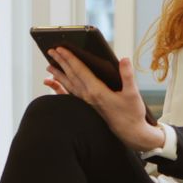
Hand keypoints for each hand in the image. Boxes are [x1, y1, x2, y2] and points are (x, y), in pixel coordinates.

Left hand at [44, 48, 164, 151]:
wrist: (130, 133)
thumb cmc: (132, 113)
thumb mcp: (133, 94)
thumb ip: (127, 76)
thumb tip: (124, 59)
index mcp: (97, 91)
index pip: (80, 71)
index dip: (70, 58)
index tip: (61, 48)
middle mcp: (88, 96)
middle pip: (71, 76)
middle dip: (61, 62)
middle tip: (51, 50)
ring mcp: (86, 102)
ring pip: (69, 85)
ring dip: (58, 74)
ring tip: (49, 66)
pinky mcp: (88, 107)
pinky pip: (71, 95)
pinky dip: (61, 88)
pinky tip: (55, 84)